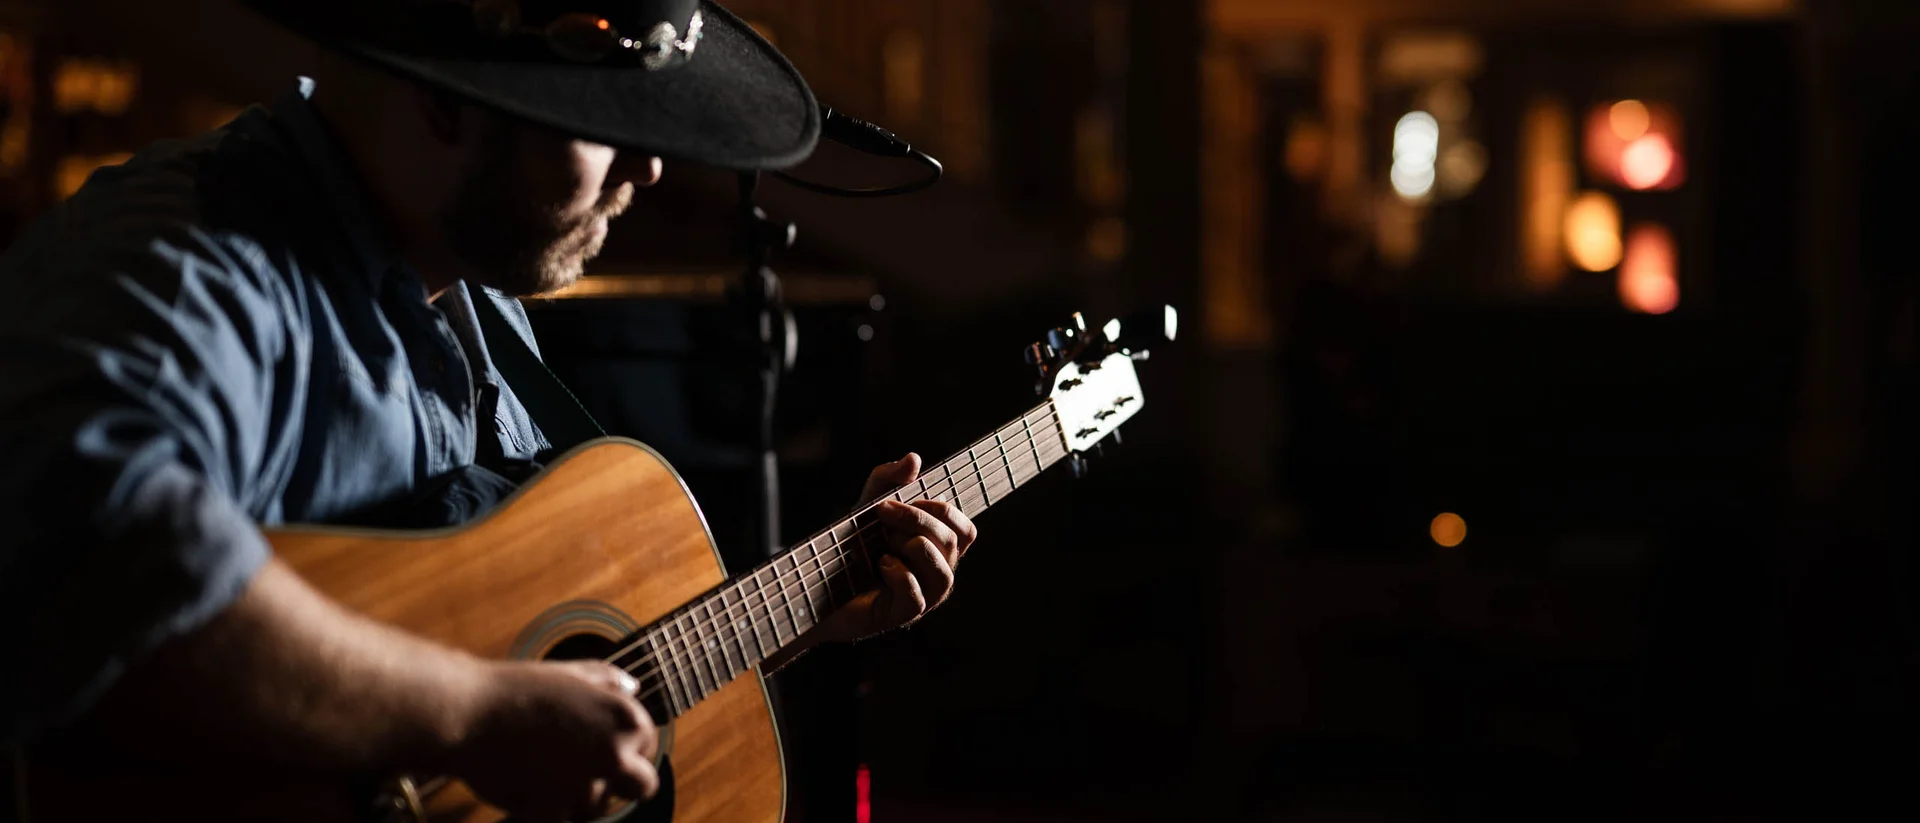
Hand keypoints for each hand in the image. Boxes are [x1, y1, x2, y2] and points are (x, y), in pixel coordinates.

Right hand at [449, 659, 659, 822]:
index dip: (625, 745)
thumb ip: (608, 681)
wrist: (467, 715)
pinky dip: (549, 808)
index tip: (599, 742)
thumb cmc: (517, 689)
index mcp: (627, 720)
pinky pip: (563, 820)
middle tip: (589, 768)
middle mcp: (615, 757)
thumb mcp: (571, 673)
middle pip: (642, 787)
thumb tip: (633, 688)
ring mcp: (585, 791)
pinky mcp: (553, 815)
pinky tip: (530, 782)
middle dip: (621, 781)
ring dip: (581, 796)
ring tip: (548, 769)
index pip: (648, 745)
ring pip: (598, 807)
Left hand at [815, 453, 977, 641]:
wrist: (817, 581)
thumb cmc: (851, 544)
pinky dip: (897, 574)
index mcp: (939, 549)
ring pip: (942, 572)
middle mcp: (938, 573)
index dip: (942, 510)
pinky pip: (915, 595)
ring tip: (884, 546)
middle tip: (881, 513)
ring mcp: (925, 597)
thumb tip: (914, 459)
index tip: (906, 500)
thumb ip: (889, 479)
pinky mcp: (902, 615)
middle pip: (951, 541)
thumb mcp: (869, 504)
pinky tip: (880, 566)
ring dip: (909, 548)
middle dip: (914, 519)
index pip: (965, 529)